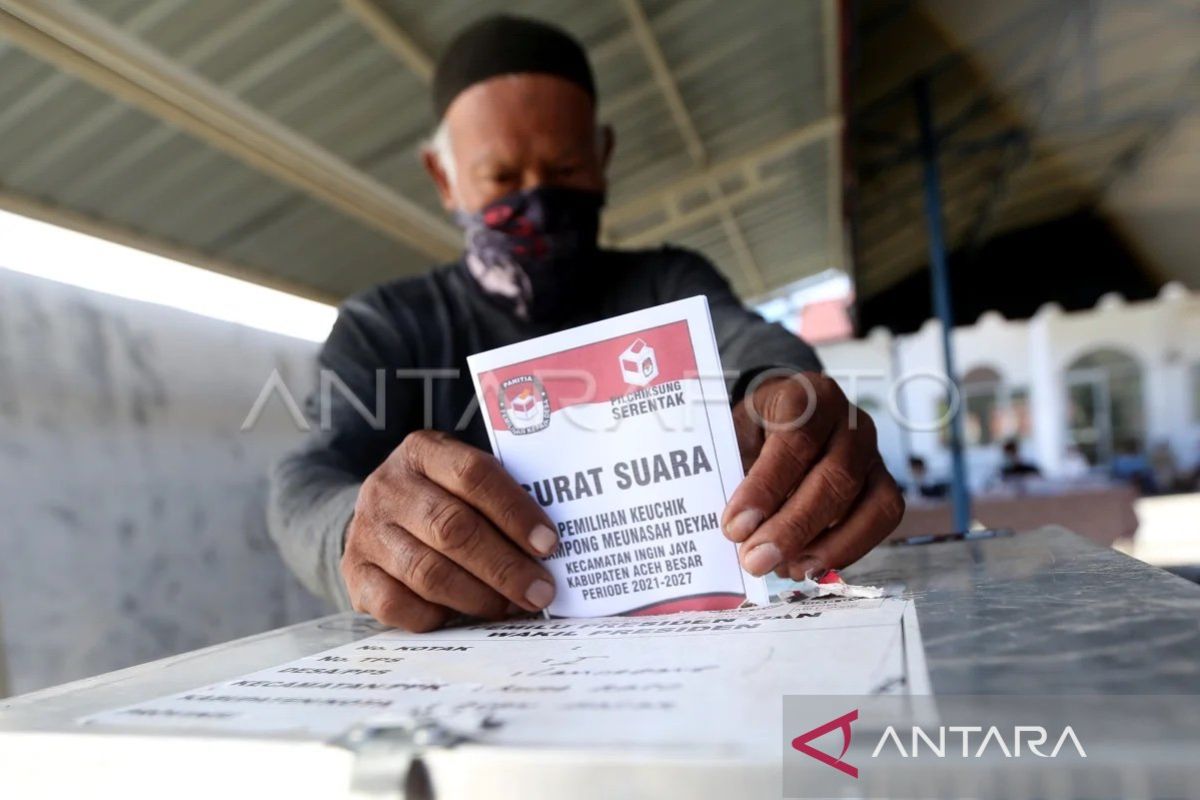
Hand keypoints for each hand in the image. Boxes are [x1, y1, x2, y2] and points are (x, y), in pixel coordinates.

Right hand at [342, 429, 558, 631]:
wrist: (377, 516)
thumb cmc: (441, 496)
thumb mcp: (464, 478)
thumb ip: (500, 498)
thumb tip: (549, 546)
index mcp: (423, 452)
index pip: (473, 475)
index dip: (514, 512)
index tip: (549, 544)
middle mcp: (389, 488)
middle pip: (452, 528)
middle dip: (505, 566)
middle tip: (540, 590)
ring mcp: (367, 532)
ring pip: (428, 572)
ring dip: (480, 596)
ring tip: (513, 606)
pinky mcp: (355, 575)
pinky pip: (398, 606)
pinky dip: (438, 615)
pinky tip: (465, 616)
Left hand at [722, 372, 903, 579]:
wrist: (788, 418)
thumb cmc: (759, 429)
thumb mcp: (736, 434)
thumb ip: (733, 470)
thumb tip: (734, 528)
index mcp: (808, 396)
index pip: (794, 439)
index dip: (765, 487)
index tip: (735, 526)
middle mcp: (849, 421)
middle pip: (835, 476)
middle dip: (792, 527)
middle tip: (755, 560)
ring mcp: (873, 453)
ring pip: (867, 503)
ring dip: (822, 545)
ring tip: (780, 568)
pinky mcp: (885, 483)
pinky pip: (881, 519)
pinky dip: (846, 548)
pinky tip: (807, 564)